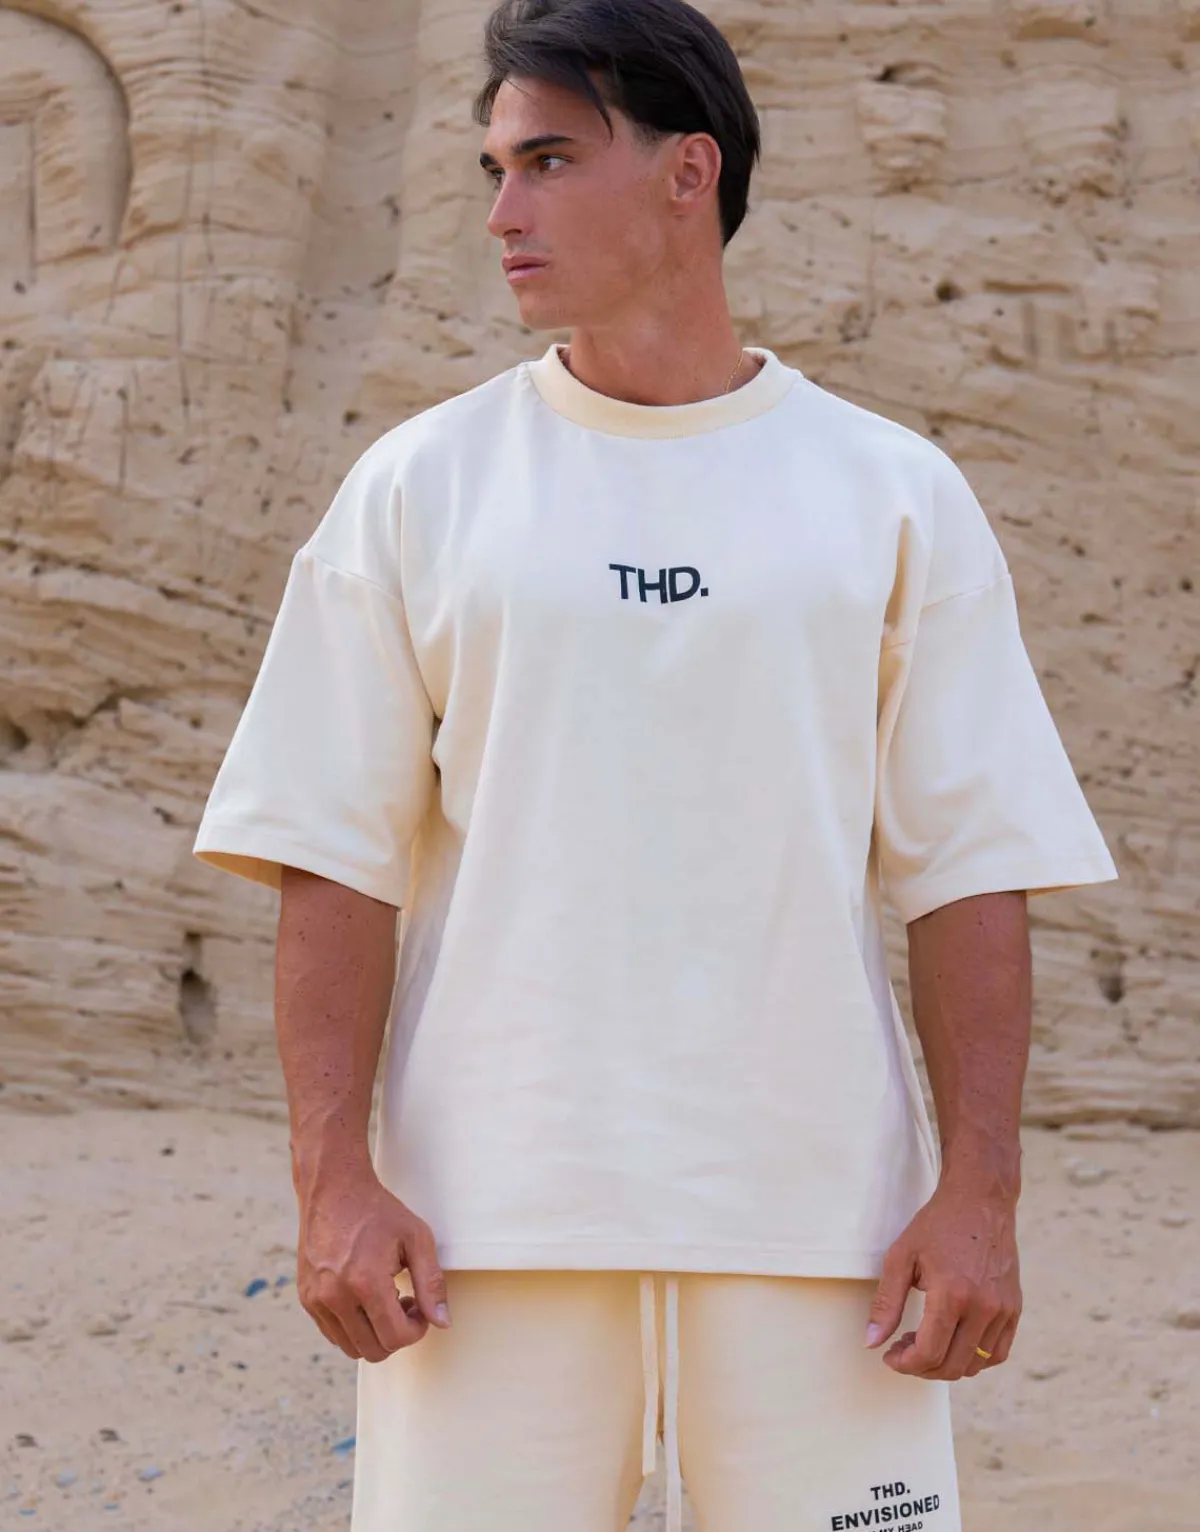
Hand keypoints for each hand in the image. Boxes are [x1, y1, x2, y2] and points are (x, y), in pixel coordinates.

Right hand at [295, 1168, 450, 1361]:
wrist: (334, 1190)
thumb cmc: (377, 1211)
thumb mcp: (416, 1239)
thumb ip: (432, 1284)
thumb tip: (442, 1322)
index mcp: (365, 1282)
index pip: (395, 1337)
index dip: (416, 1331)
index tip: (419, 1309)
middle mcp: (335, 1296)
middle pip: (373, 1350)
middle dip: (396, 1334)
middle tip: (405, 1303)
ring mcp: (316, 1299)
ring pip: (352, 1347)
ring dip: (375, 1333)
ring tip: (385, 1300)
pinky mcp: (306, 1298)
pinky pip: (334, 1334)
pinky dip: (354, 1327)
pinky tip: (365, 1298)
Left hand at [863, 1170, 1021, 1380]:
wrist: (980, 1200)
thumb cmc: (937, 1225)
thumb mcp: (901, 1257)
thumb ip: (886, 1303)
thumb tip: (871, 1343)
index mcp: (952, 1294)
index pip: (929, 1353)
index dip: (905, 1364)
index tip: (890, 1355)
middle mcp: (983, 1307)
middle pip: (951, 1366)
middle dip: (921, 1368)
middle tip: (903, 1349)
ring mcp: (1003, 1310)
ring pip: (975, 1364)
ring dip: (946, 1365)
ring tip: (925, 1342)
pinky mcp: (1014, 1308)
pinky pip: (997, 1353)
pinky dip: (974, 1359)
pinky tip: (953, 1341)